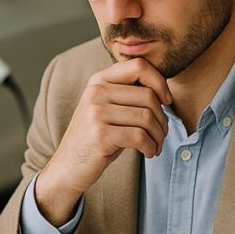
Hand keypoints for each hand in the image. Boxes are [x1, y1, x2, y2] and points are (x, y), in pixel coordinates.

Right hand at [35, 58, 170, 223]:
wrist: (68, 167)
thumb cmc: (96, 138)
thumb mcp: (108, 109)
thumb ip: (129, 94)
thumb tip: (165, 92)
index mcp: (99, 80)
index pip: (139, 66)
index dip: (160, 82)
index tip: (166, 101)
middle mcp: (96, 92)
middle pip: (148, 96)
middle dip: (163, 118)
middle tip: (162, 134)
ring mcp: (96, 113)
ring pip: (147, 117)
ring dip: (158, 135)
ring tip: (155, 145)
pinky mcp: (100, 135)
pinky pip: (140, 137)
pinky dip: (150, 147)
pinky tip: (148, 152)